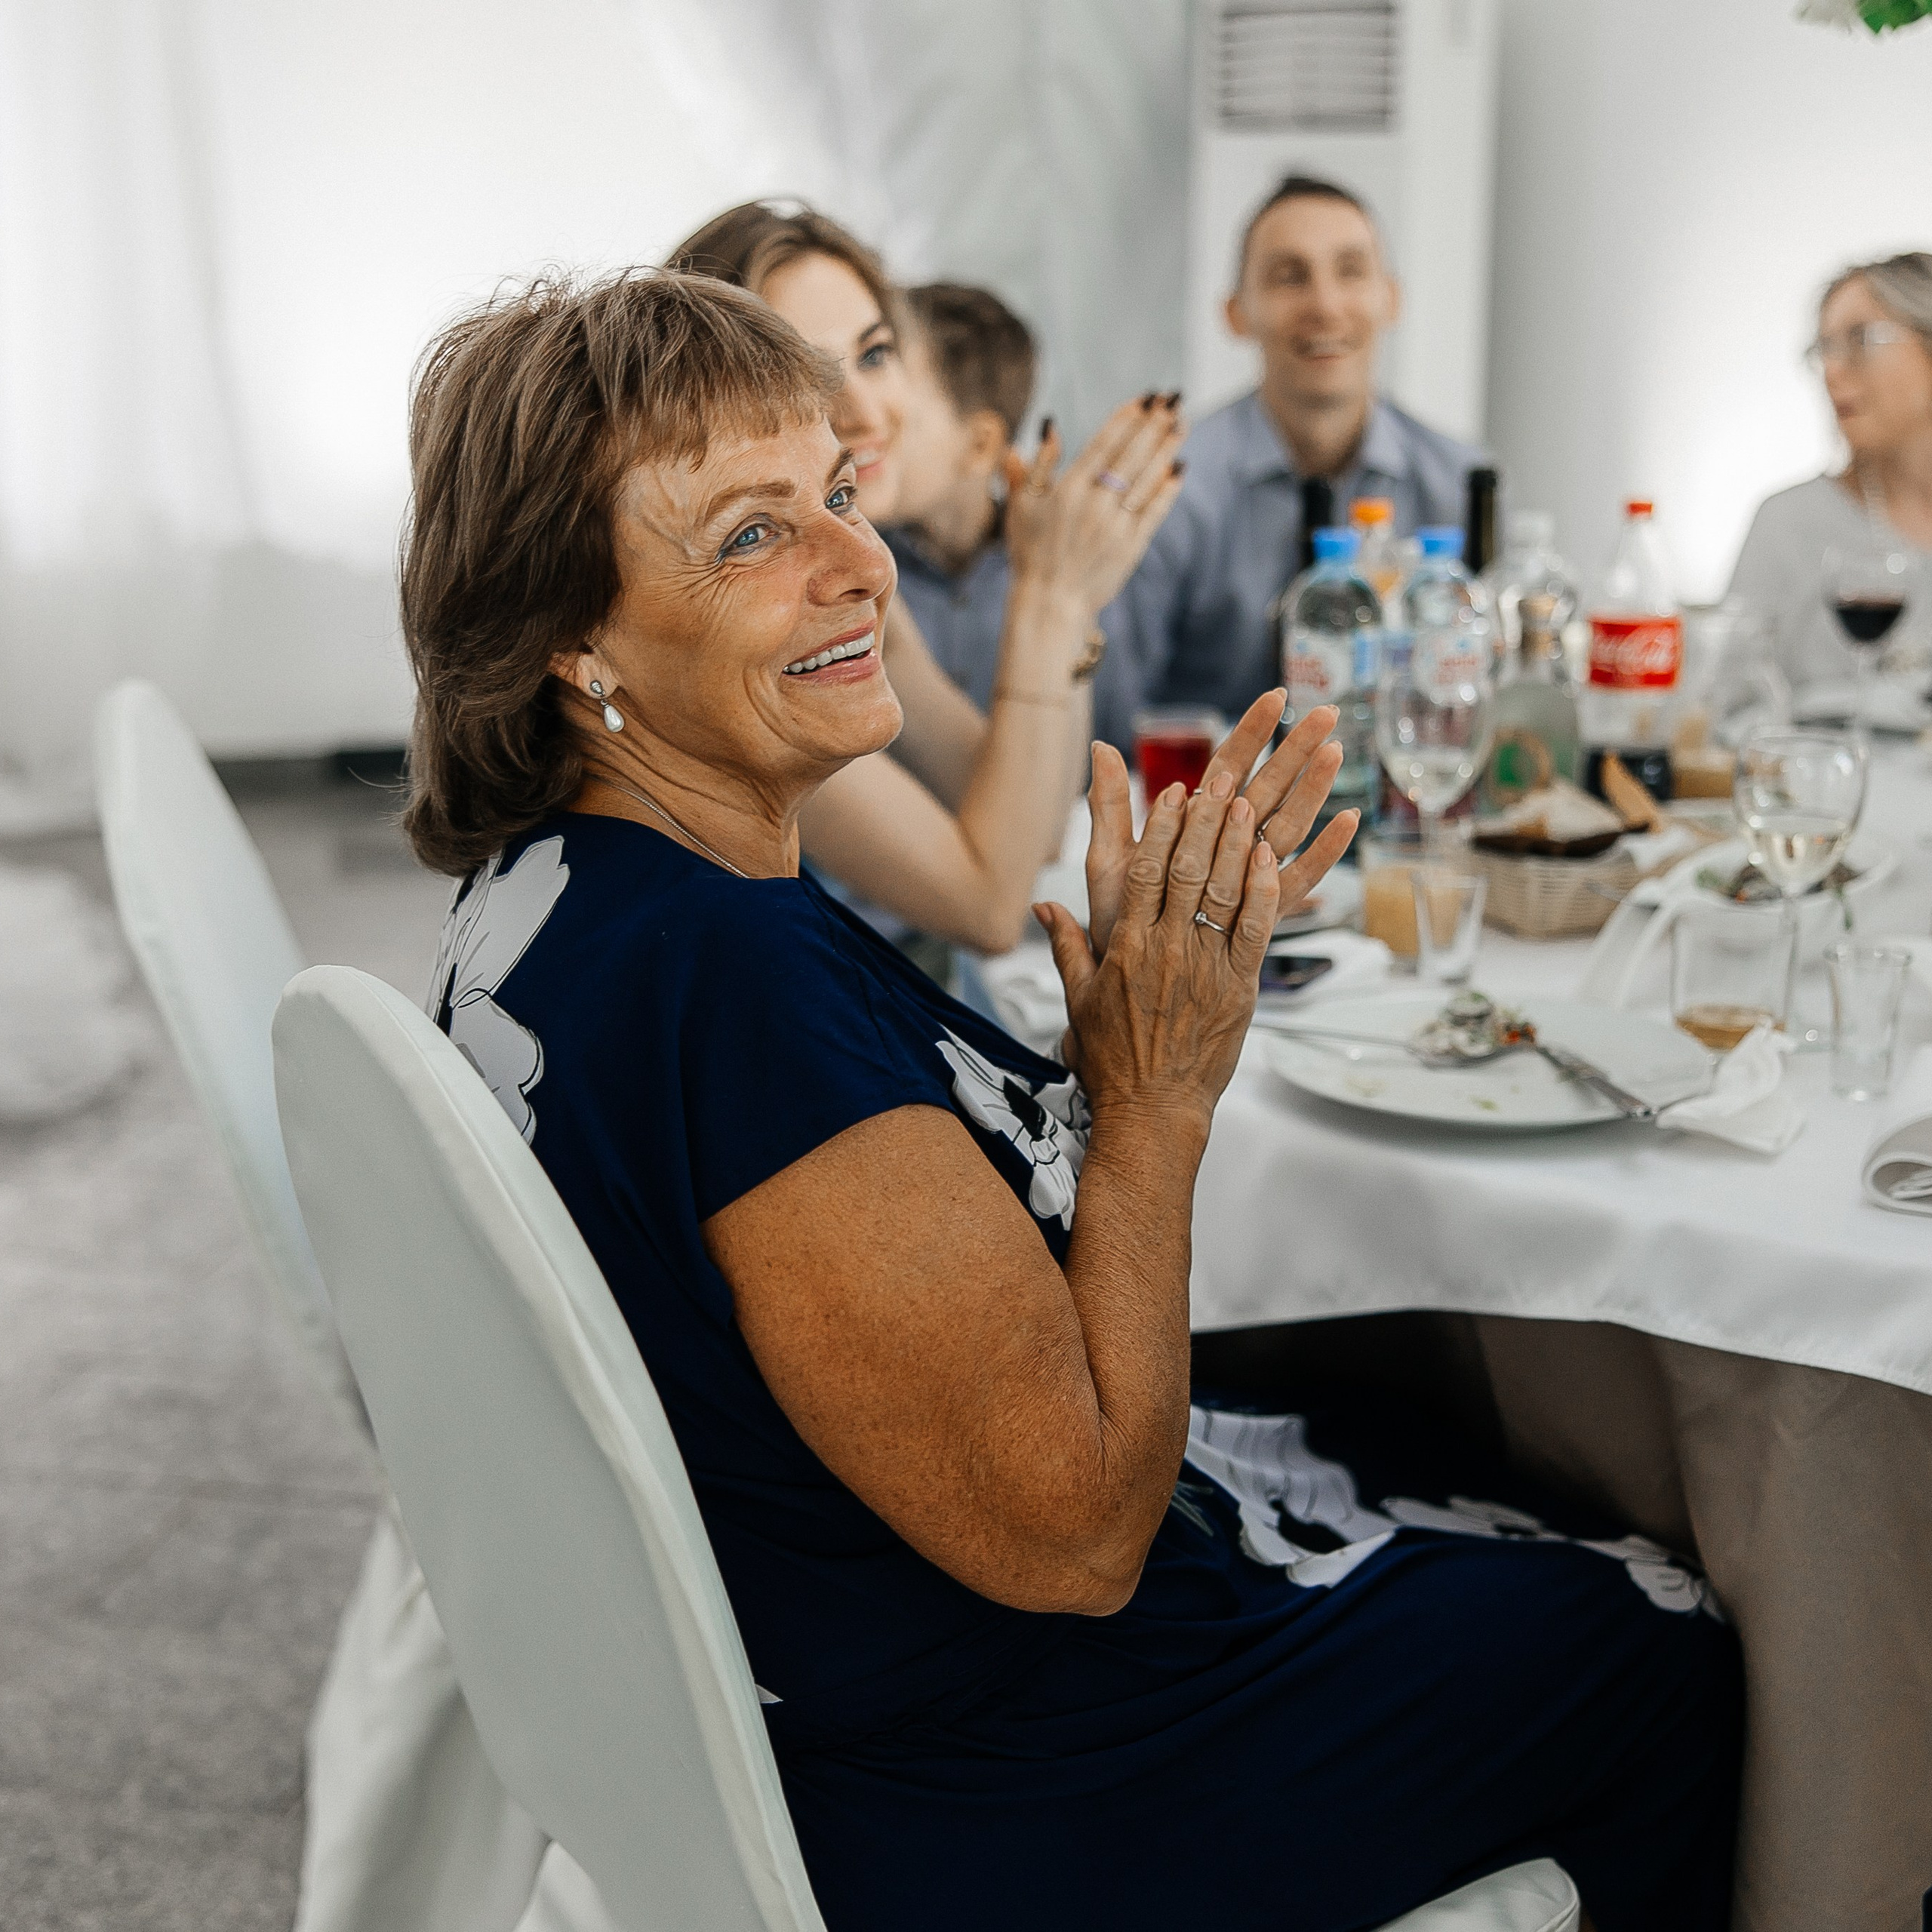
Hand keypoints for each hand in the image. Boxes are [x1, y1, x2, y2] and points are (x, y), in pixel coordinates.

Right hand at [1002, 395, 1185, 623]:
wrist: (1049, 604)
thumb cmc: (1030, 553)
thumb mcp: (1021, 507)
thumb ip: (1033, 466)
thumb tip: (1049, 425)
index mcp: (1067, 490)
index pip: (1104, 444)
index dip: (1127, 418)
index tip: (1145, 398)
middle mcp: (1094, 505)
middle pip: (1131, 456)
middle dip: (1154, 425)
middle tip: (1173, 399)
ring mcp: (1115, 527)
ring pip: (1146, 480)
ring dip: (1166, 449)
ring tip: (1182, 423)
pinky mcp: (1131, 547)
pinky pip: (1154, 512)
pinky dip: (1167, 489)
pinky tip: (1180, 468)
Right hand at [1035, 774, 1279, 1128]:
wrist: (1151, 1110)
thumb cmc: (1114, 1058)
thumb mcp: (1078, 999)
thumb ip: (1065, 946)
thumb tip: (1042, 908)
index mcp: (1126, 947)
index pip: (1143, 871)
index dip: (1160, 828)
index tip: (1172, 793)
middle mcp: (1166, 950)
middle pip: (1186, 870)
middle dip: (1203, 820)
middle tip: (1219, 778)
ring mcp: (1205, 968)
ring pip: (1223, 892)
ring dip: (1235, 843)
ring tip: (1246, 801)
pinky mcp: (1239, 989)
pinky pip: (1255, 931)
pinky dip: (1263, 892)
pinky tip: (1268, 858)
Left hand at [1084, 689, 1359, 957]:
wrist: (1128, 989)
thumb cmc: (1117, 923)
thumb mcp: (1107, 861)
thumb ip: (1109, 805)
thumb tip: (1099, 746)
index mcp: (1192, 827)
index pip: (1227, 766)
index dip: (1251, 732)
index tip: (1276, 695)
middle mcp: (1224, 847)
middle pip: (1266, 788)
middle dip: (1294, 750)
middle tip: (1326, 713)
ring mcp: (1245, 878)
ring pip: (1286, 826)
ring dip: (1313, 790)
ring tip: (1337, 754)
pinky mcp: (1259, 915)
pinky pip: (1296, 880)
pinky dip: (1322, 853)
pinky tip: (1347, 822)